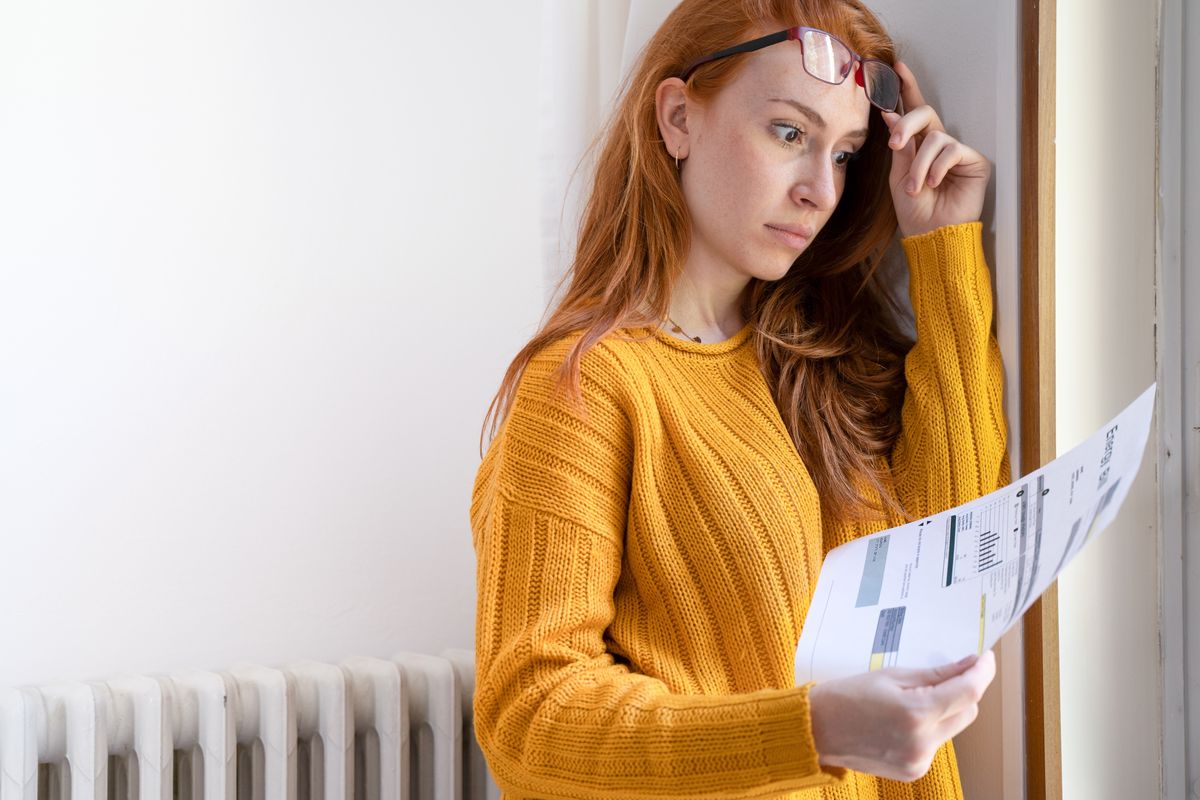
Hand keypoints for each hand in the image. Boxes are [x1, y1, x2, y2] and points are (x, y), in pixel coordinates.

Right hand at [807, 650, 995, 781]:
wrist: (817, 730)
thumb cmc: (847, 696)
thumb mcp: (891, 675)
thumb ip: (935, 674)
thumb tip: (969, 665)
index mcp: (916, 712)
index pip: (969, 691)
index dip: (982, 671)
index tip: (985, 658)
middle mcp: (923, 741)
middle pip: (968, 711)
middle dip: (964, 690)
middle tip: (949, 672)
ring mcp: (920, 760)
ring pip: (953, 728)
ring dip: (946, 709)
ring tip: (916, 697)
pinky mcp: (914, 771)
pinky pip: (936, 743)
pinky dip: (930, 727)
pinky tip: (905, 719)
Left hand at [881, 61, 990, 237]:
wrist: (931, 235)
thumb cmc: (914, 211)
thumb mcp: (898, 177)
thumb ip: (900, 147)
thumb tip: (890, 114)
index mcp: (918, 145)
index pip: (913, 111)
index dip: (907, 89)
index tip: (895, 68)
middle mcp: (939, 144)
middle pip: (925, 113)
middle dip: (907, 125)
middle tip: (895, 144)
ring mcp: (957, 151)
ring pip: (935, 137)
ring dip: (920, 164)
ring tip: (916, 187)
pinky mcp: (974, 161)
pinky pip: (952, 150)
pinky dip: (938, 167)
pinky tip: (934, 183)